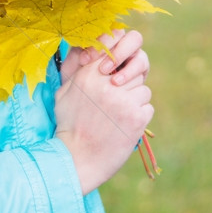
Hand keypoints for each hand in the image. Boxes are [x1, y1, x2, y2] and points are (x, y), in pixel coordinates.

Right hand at [55, 31, 152, 194]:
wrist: (76, 159)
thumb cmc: (68, 125)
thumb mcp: (64, 93)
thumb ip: (77, 71)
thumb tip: (89, 54)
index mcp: (88, 75)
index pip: (113, 53)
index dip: (118, 63)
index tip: (115, 74)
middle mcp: (107, 84)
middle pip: (132, 72)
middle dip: (128, 84)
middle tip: (117, 100)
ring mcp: (123, 101)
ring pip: (143, 89)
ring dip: (135, 101)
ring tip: (119, 115)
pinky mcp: (136, 118)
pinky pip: (148, 107)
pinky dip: (139, 116)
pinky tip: (124, 125)